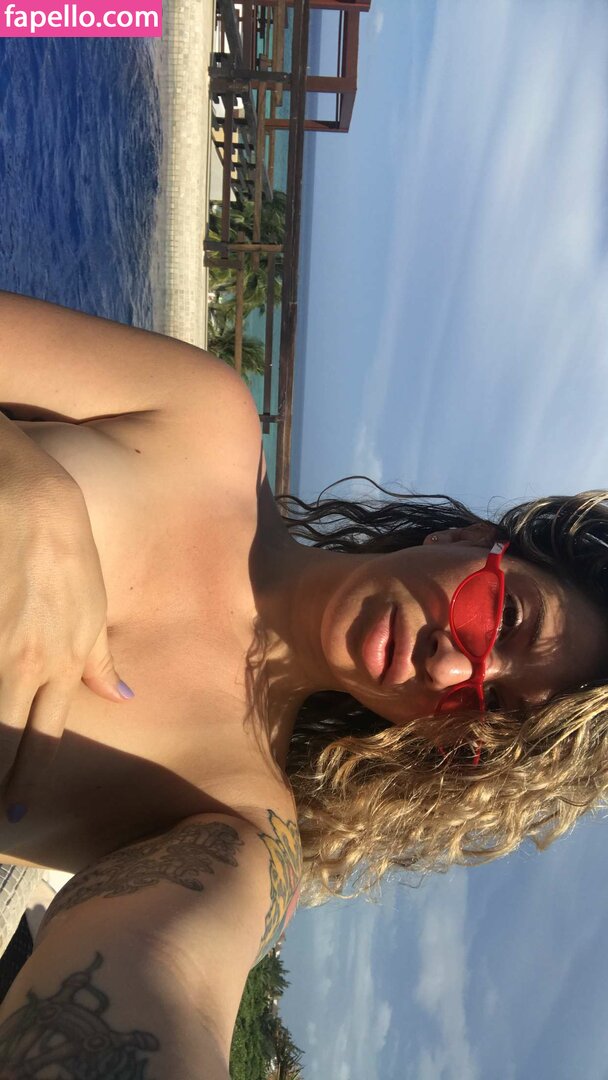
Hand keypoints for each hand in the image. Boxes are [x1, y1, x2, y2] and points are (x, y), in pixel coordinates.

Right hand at [0, 473, 132, 815]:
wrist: (26, 499)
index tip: (15, 812)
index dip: (24, 780)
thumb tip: (121, 698)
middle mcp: (22, 663)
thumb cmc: (64, 550)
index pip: (41, 738)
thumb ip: (98, 661)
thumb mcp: (92, 607)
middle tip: (1, 812)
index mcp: (59, 663)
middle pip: (2, 738)